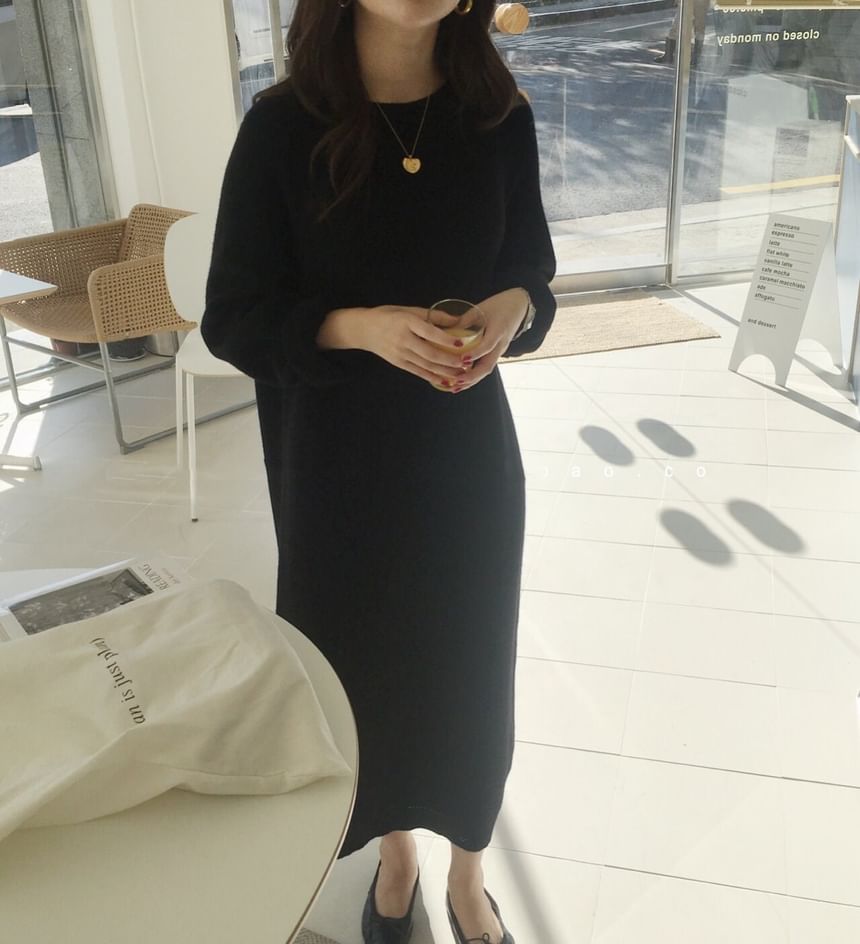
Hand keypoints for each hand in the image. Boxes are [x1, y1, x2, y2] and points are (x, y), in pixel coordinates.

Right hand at [318, 305, 473, 386]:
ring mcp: (400, 354)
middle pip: (429, 353)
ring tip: (461, 373)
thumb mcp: (408, 310)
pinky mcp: (399, 363)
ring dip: (445, 371)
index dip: (446, 339)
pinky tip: (445, 380)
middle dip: (450, 360)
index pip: (429, 332)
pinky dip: (432, 377)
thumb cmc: (388, 316)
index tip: (462, 343)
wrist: (363, 329)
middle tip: (467, 362)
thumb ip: (432, 315)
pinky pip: (418, 372)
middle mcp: (402, 339)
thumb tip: (457, 320)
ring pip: (425, 365)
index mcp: (406, 322)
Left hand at [452, 289, 527, 392]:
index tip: (463, 360)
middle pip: (488, 365)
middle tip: (456, 382)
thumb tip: (444, 331)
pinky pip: (485, 367)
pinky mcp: (496, 353)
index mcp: (499, 330)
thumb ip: (465, 320)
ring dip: (471, 381)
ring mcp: (499, 351)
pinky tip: (460, 382)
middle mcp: (501, 344)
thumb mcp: (481, 308)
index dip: (476, 353)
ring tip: (454, 388)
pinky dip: (473, 376)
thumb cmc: (499, 305)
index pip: (488, 345)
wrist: (518, 306)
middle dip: (471, 376)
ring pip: (486, 369)